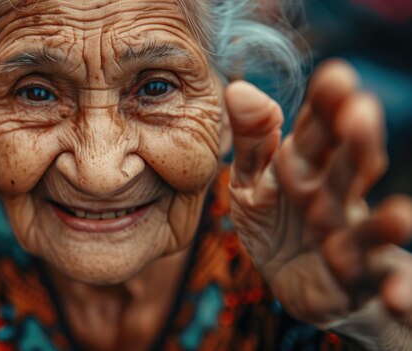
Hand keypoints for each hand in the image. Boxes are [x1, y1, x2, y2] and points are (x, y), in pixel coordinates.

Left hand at [226, 60, 411, 347]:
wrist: (295, 278)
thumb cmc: (276, 220)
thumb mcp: (252, 182)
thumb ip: (250, 141)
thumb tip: (239, 89)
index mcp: (306, 168)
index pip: (317, 132)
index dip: (326, 105)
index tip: (335, 76)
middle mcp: (335, 199)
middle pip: (348, 171)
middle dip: (355, 146)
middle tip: (360, 114)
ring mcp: (352, 241)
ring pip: (372, 232)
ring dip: (386, 226)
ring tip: (398, 217)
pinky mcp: (360, 282)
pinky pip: (382, 286)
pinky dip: (400, 293)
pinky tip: (396, 296)